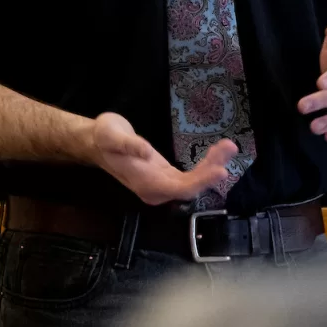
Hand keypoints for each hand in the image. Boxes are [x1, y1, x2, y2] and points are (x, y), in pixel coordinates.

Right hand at [83, 112, 235, 205]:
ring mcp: (162, 185)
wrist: (96, 142)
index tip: (220, 170)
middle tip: (230, 147)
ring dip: (212, 166)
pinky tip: (217, 153)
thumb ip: (128, 145)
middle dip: (212, 170)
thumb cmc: (104, 138)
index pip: (179, 188)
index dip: (200, 182)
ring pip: (193, 183)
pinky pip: (190, 176)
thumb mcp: (111, 136)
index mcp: (145, 184)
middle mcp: (156, 190)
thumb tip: (145, 152)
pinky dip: (205, 165)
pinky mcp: (166, 176)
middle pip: (191, 187)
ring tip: (228, 146)